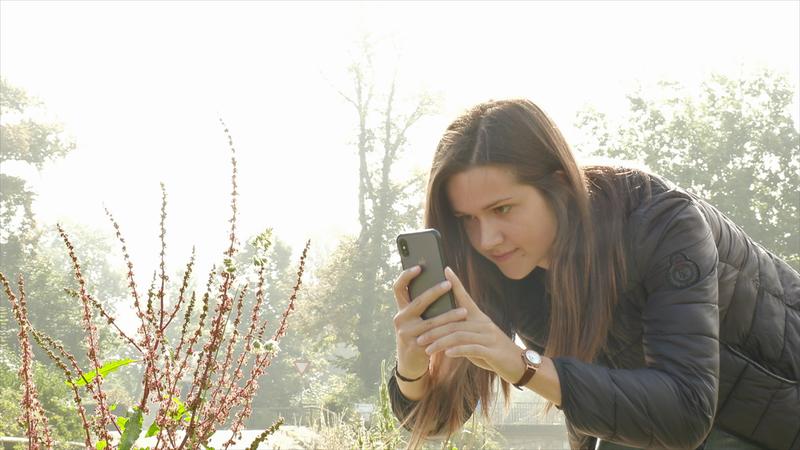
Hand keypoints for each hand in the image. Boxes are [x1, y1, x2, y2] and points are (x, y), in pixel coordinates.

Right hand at [392, 265, 468, 378]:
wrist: (410, 362)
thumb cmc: (418, 334)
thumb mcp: (416, 319)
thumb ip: (423, 305)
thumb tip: (443, 282)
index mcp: (402, 308)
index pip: (398, 288)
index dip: (406, 276)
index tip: (419, 267)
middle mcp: (400, 319)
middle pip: (418, 302)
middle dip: (434, 292)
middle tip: (448, 284)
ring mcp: (406, 333)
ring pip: (431, 322)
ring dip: (449, 316)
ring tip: (464, 311)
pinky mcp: (415, 346)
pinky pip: (436, 338)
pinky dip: (449, 334)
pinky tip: (461, 331)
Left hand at [415, 267, 524, 382]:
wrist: (518, 365)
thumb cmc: (493, 351)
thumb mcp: (477, 339)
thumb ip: (463, 332)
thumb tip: (441, 329)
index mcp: (480, 317)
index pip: (466, 297)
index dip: (456, 283)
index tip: (445, 270)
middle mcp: (484, 324)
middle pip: (455, 322)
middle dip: (434, 330)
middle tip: (418, 337)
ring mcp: (489, 337)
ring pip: (460, 335)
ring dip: (441, 343)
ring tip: (427, 349)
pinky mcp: (493, 351)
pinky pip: (472, 348)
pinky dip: (458, 350)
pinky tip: (447, 354)